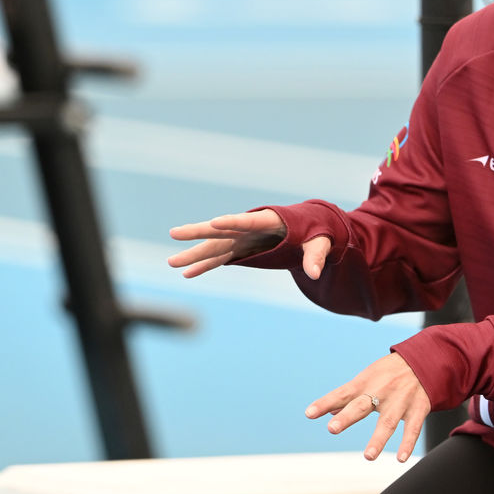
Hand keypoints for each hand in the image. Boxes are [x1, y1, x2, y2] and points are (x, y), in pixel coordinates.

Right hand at [167, 209, 329, 279]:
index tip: (214, 222)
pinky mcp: (241, 249)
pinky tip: (187, 273)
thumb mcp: (321, 242)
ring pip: (214, 246)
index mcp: (271, 220)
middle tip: (175, 233)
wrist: (310, 229)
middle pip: (221, 231)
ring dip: (194, 255)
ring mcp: (243, 239)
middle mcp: (250, 228)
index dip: (232, 222)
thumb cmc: (317, 232)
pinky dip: (204, 266)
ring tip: (171, 263)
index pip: (249, 220)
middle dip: (199, 232)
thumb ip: (316, 256)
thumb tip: (315, 274)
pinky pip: (219, 258)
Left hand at [305, 353, 431, 462]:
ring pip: (388, 421)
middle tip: (332, 428)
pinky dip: (408, 443)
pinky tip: (401, 458)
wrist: (424, 360)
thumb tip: (328, 412)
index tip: (309, 413)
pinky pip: (413, 428)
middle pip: (362, 405)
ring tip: (368, 456)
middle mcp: (381, 391)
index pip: (342, 393)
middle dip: (347, 417)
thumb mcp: (368, 378)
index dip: (325, 403)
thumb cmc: (390, 372)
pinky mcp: (418, 408)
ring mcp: (400, 401)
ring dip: (378, 439)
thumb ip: (349, 397)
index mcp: (366, 383)